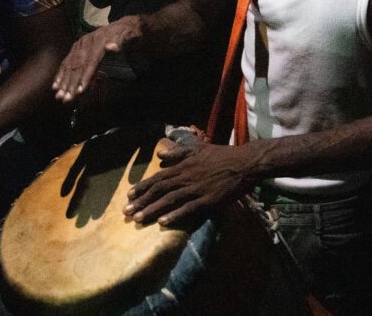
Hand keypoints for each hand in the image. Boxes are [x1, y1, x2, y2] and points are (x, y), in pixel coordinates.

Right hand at [52, 15, 141, 101]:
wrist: (119, 26)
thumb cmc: (123, 34)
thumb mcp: (125, 35)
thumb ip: (119, 41)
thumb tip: (112, 47)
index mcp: (98, 41)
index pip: (91, 62)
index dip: (85, 76)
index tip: (80, 90)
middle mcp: (85, 44)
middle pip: (77, 66)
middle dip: (71, 84)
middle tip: (65, 99)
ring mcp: (79, 46)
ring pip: (69, 65)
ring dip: (63, 82)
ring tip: (59, 96)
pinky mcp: (75, 48)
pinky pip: (66, 62)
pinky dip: (60, 74)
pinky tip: (55, 85)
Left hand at [124, 141, 254, 226]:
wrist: (245, 163)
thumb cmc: (222, 155)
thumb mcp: (199, 149)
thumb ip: (179, 152)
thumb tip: (160, 155)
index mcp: (184, 166)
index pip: (159, 177)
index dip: (143, 186)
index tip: (129, 194)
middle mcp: (187, 177)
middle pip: (160, 190)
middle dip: (142, 201)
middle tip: (126, 211)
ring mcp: (197, 189)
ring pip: (170, 200)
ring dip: (153, 209)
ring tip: (139, 219)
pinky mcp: (208, 199)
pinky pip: (188, 208)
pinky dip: (175, 215)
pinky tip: (163, 222)